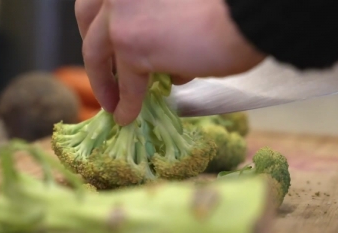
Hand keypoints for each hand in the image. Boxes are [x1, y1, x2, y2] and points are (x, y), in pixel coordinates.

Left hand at [76, 0, 264, 124]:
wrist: (250, 14)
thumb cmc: (226, 9)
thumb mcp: (175, 7)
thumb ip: (156, 21)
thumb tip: (151, 59)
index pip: (98, 1)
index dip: (96, 26)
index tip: (105, 47)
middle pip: (88, 23)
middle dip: (95, 54)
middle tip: (104, 78)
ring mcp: (121, 14)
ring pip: (100, 55)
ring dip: (108, 83)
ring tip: (117, 104)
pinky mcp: (132, 45)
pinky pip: (126, 82)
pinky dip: (126, 103)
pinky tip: (127, 117)